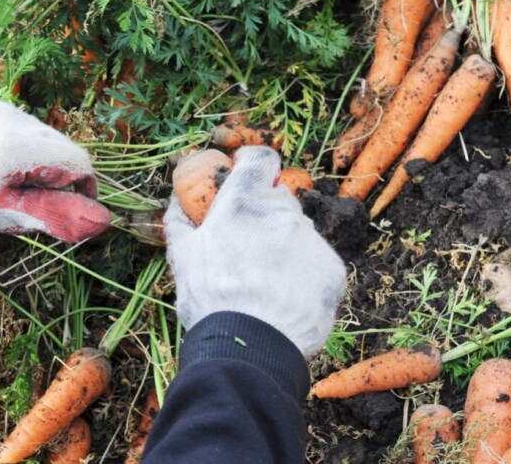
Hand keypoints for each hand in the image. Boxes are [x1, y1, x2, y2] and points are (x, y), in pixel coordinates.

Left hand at [0, 91, 109, 241]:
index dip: (82, 186)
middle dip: (55, 172)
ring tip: (5, 178)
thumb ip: (58, 213)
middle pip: (59, 144)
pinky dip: (13, 140)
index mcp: (18, 147)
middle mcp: (9, 117)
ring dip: (35, 155)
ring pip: (37, 131)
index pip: (77, 160)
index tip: (70, 205)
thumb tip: (101, 220)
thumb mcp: (7, 215)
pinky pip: (13, 120)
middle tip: (31, 197)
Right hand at [164, 146, 345, 356]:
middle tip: (251, 250)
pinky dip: (307, 274)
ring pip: (300, 232)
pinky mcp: (333, 268)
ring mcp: (312, 240)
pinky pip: (319, 262)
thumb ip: (180, 221)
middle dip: (266, 216)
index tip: (248, 173)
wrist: (250, 351)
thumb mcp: (182, 258)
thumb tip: (177, 200)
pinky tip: (288, 297)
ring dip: (286, 247)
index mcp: (243, 203)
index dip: (254, 164)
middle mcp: (282, 212)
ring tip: (268, 284)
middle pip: (279, 200)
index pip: (261, 159)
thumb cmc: (211, 303)